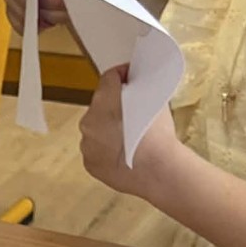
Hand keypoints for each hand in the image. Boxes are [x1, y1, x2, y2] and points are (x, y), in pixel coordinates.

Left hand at [79, 67, 177, 194]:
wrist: (158, 170)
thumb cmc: (158, 135)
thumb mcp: (154, 100)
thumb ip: (139, 90)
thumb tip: (136, 88)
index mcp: (104, 98)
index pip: (108, 78)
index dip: (122, 76)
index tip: (129, 79)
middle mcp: (89, 120)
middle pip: (100, 105)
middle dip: (113, 106)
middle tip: (132, 112)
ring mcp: (87, 144)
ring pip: (96, 129)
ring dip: (107, 130)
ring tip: (128, 137)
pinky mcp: (89, 164)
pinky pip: (96, 150)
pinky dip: (106, 150)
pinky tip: (122, 153)